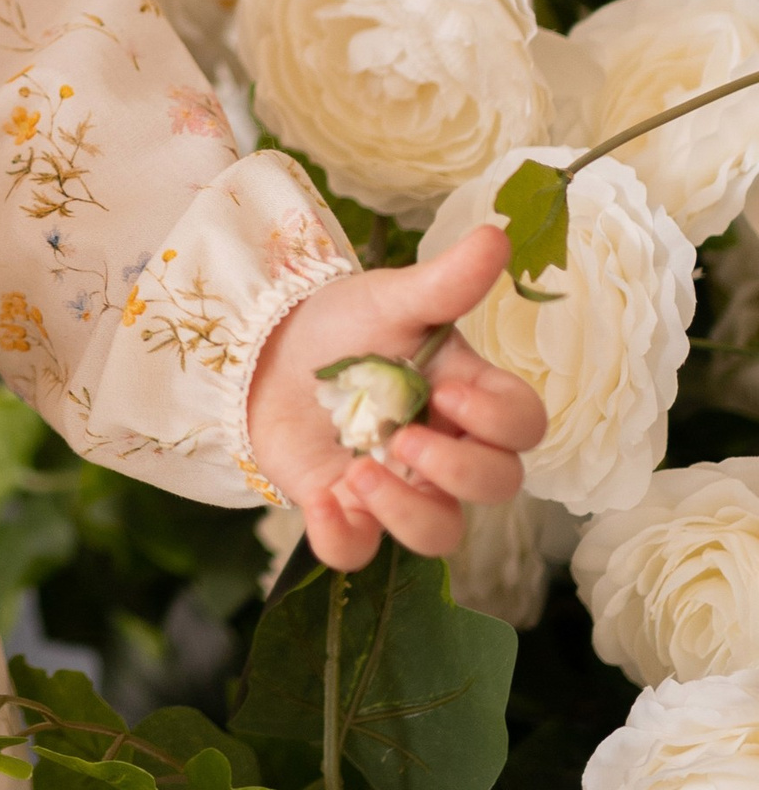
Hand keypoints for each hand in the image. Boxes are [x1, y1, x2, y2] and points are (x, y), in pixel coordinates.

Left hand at [247, 225, 546, 571]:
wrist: (265, 348)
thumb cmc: (342, 323)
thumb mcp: (390, 298)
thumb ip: (445, 282)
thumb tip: (497, 235)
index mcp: (467, 396)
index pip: (524, 427)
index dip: (502, 424)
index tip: (452, 395)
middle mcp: (444, 449)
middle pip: (496, 489)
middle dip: (459, 472)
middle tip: (407, 437)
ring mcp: (399, 486)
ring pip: (439, 533)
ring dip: (408, 513)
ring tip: (359, 474)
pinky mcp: (346, 511)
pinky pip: (361, 553)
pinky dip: (345, 540)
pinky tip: (325, 503)